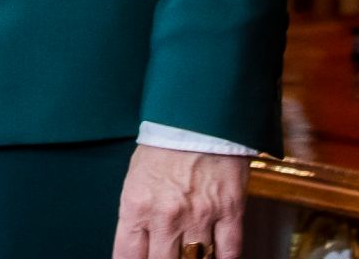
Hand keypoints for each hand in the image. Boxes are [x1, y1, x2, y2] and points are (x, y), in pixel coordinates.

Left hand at [112, 146, 245, 258]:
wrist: (196, 115)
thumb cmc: (163, 145)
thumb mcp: (137, 177)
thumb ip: (137, 216)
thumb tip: (139, 249)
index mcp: (137, 203)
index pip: (128, 255)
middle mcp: (166, 214)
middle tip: (168, 256)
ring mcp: (199, 215)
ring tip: (189, 255)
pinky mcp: (230, 212)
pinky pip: (230, 254)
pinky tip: (218, 257)